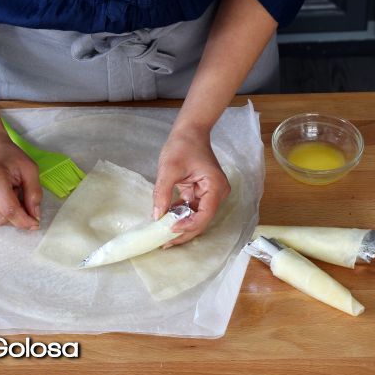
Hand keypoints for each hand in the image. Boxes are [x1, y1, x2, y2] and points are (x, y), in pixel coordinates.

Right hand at [0, 127, 41, 228]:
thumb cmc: (8, 154)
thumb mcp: (29, 168)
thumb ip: (34, 193)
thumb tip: (35, 216)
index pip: (8, 210)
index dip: (24, 220)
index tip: (35, 224)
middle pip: (0, 219)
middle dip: (16, 217)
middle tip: (23, 202)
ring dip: (6, 213)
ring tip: (8, 194)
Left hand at [153, 128, 230, 246]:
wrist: (190, 131)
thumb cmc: (182, 145)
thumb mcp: (168, 168)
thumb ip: (162, 193)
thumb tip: (156, 216)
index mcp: (215, 187)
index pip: (204, 215)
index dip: (188, 226)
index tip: (170, 230)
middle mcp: (217, 193)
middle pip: (202, 220)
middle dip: (184, 232)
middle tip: (164, 243)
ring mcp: (210, 194)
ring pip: (196, 218)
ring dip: (181, 226)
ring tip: (163, 236)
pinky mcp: (201, 193)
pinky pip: (192, 210)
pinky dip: (180, 216)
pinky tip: (166, 222)